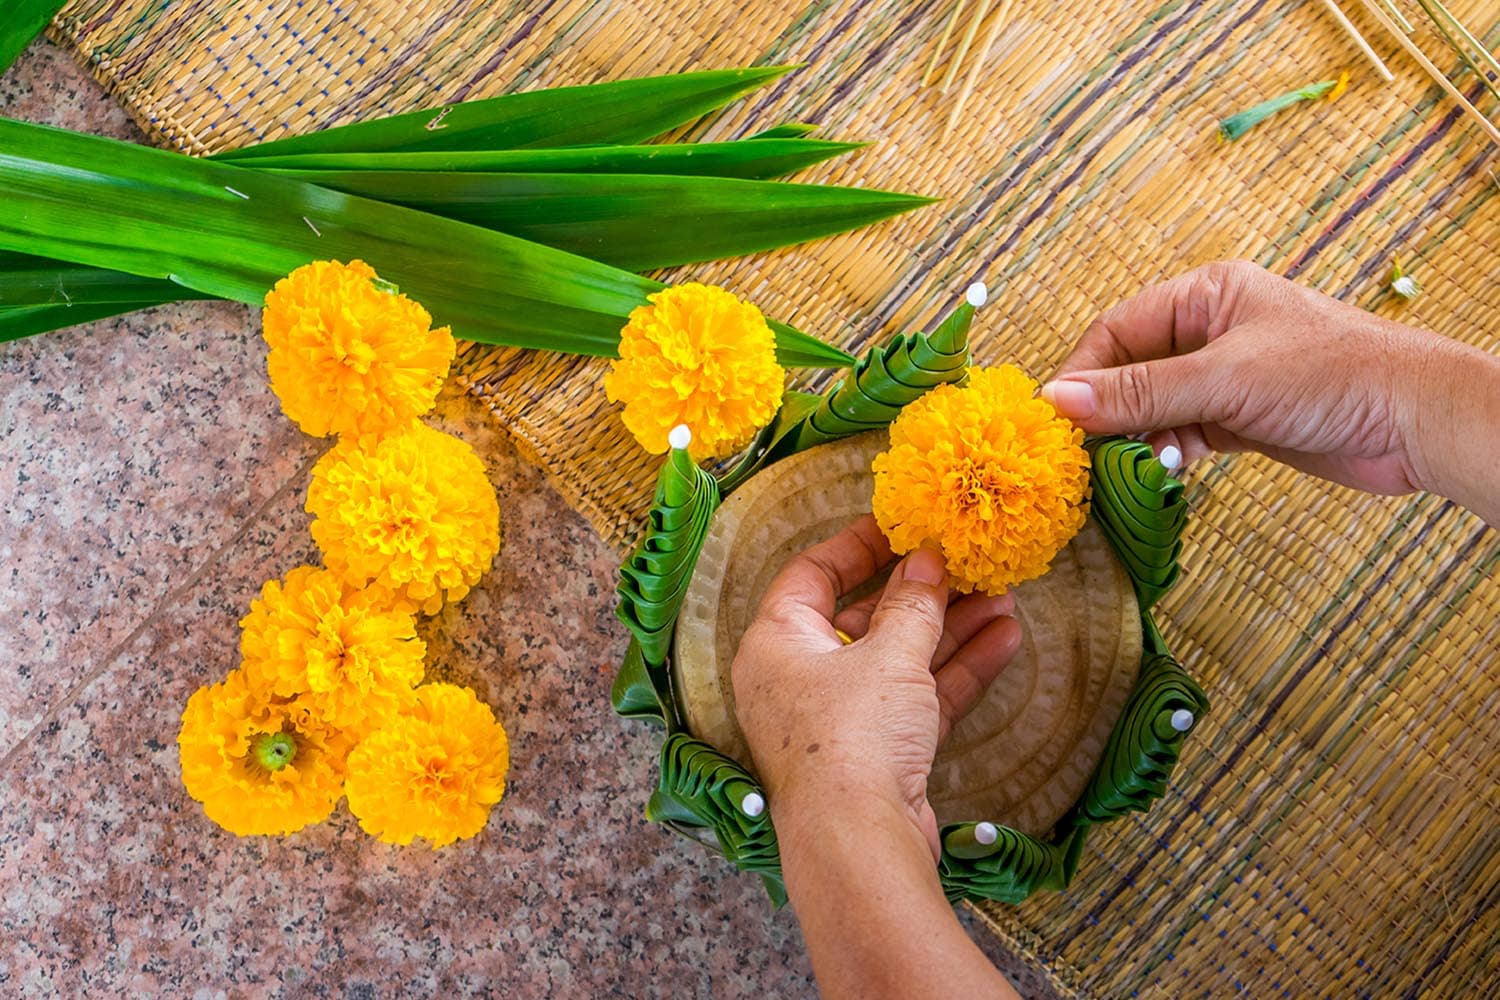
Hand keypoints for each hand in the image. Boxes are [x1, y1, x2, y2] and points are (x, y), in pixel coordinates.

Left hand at [730, 516, 1021, 858]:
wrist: (860, 842)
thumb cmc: (853, 738)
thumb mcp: (889, 655)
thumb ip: (914, 603)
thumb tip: (927, 560)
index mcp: (776, 644)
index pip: (811, 574)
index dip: (858, 545)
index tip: (903, 524)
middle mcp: (800, 678)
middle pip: (863, 618)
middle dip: (921, 592)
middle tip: (966, 562)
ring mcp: (840, 718)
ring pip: (898, 659)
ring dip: (950, 628)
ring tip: (1002, 596)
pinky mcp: (878, 753)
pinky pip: (917, 698)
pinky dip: (956, 670)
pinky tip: (1004, 640)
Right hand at [1042, 260, 1490, 500]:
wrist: (1417, 421)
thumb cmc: (1332, 375)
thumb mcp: (1224, 379)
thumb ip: (1139, 393)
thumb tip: (1058, 402)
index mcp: (1206, 295)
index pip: (1118, 330)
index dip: (1083, 374)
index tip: (1055, 420)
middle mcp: (1212, 330)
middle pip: (1131, 371)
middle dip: (1108, 412)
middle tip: (1083, 453)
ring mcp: (1226, 376)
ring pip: (1154, 407)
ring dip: (1139, 439)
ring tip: (1133, 467)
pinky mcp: (1242, 418)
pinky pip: (1182, 433)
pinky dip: (1168, 453)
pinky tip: (1168, 470)